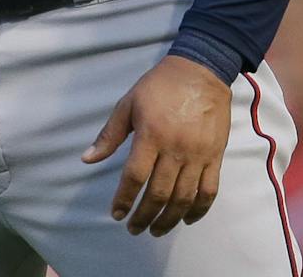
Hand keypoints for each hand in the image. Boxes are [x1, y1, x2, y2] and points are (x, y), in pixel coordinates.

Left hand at [83, 55, 231, 235]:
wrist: (200, 72)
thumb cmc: (158, 87)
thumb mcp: (127, 104)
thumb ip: (109, 135)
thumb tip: (87, 159)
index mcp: (151, 135)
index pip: (135, 176)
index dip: (124, 198)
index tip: (116, 214)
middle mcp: (176, 149)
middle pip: (160, 192)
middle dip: (145, 215)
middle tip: (134, 229)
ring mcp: (198, 155)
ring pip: (184, 197)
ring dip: (169, 219)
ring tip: (156, 230)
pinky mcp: (215, 157)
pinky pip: (209, 191)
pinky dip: (199, 209)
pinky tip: (186, 219)